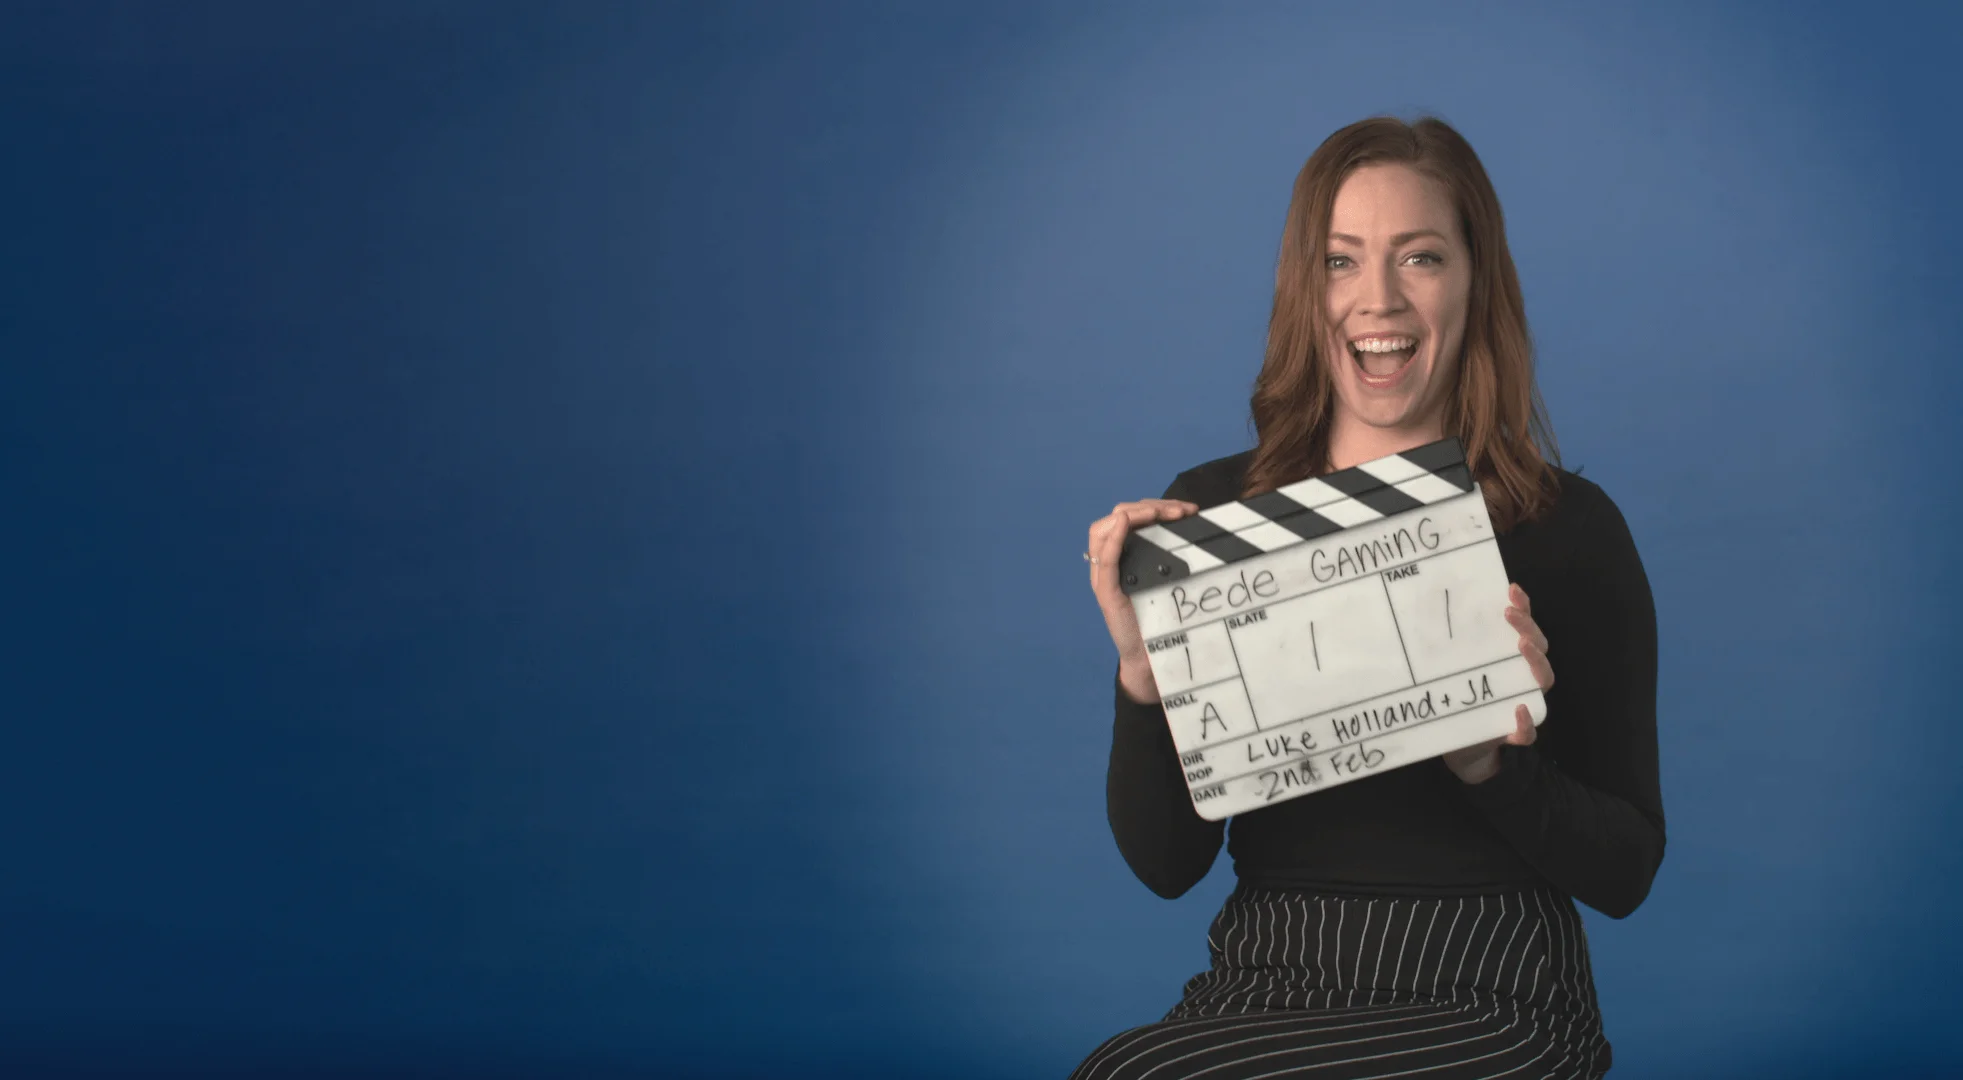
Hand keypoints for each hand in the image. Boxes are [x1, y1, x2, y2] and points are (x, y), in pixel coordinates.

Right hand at [1087, 498, 1200, 702]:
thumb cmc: (1160, 621)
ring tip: (1165, 514)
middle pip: (1117, 516)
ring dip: (1133, 514)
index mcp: (1124, 557)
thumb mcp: (1168, 582)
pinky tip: (1126, 524)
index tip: (1186, 510)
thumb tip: (1195, 532)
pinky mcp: (1105, 592)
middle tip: (1181, 512)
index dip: (1153, 506)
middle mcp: (1109, 563)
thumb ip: (1171, 559)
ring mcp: (1104, 576)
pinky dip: (1114, 536)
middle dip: (1150, 506)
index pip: (1129, 517)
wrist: (1150, 658)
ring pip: (1103, 530)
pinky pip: (1104, 558)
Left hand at [1442, 583, 1553, 783]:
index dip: (1523, 608)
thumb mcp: (1454, 670)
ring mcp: (1521, 704)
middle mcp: (1521, 678)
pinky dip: (1526, 722)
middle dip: (1528, 628)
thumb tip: (1425, 608)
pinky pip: (1528, 731)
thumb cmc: (1461, 700)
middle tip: (1510, 614)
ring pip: (1542, 682)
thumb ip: (1448, 646)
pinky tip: (1518, 709)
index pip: (1524, 629)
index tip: (1511, 589)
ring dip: (1536, 664)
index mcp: (1509, 660)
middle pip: (1538, 649)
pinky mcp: (1513, 734)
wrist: (1461, 749)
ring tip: (1522, 646)